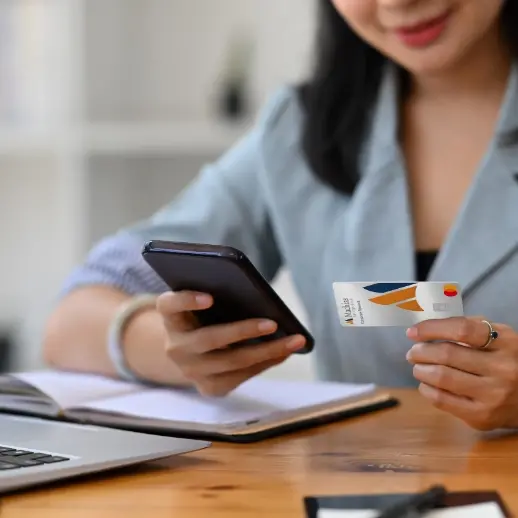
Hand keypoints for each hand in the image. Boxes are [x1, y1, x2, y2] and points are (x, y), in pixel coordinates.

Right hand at [156, 291, 305, 396]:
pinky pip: (241, 377)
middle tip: (272, 323)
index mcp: (170, 317)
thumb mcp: (203, 303)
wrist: (191, 352)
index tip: (210, 298)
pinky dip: (266, 363)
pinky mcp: (208, 388)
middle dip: (242, 331)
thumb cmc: (204, 316)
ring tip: (294, 340)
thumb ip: (218, 293)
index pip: (169, 305)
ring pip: (231, 363)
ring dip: (267, 351)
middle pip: (208, 339)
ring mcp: (190, 371)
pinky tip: (285, 351)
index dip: (187, 301)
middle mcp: (174, 346)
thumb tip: (257, 296)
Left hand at [406, 316, 517, 430]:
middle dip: (421, 351)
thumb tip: (428, 328)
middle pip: (447, 354)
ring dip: (420, 370)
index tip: (413, 332)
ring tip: (418, 367)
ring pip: (441, 377)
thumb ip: (469, 328)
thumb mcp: (498, 338)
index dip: (431, 328)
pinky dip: (426, 389)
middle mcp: (502, 369)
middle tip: (413, 352)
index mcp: (506, 343)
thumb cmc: (507, 362)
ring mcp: (492, 395)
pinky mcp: (482, 417)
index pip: (462, 329)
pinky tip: (427, 384)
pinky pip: (441, 400)